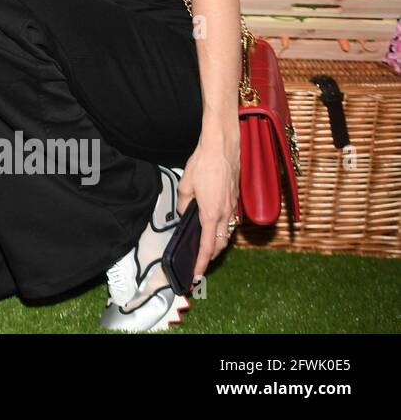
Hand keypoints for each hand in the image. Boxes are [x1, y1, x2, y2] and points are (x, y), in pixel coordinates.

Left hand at [177, 124, 241, 282]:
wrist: (223, 147)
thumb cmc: (204, 163)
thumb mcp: (185, 184)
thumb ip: (184, 202)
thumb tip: (184, 213)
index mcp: (211, 213)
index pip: (206, 245)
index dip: (201, 261)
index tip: (196, 273)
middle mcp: (225, 213)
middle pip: (219, 244)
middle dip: (210, 256)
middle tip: (198, 262)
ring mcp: (232, 206)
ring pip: (226, 233)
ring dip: (216, 243)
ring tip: (204, 248)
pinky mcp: (235, 199)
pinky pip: (229, 220)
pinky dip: (221, 229)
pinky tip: (212, 226)